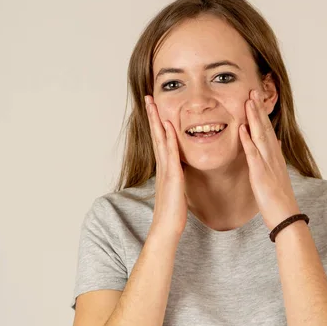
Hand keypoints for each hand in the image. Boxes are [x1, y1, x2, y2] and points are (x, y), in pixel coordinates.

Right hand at [145, 95, 187, 238]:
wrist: (167, 227)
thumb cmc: (172, 212)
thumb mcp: (175, 189)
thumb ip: (175, 177)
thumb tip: (177, 170)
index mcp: (164, 167)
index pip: (160, 140)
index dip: (157, 123)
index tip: (155, 108)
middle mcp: (162, 165)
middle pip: (156, 135)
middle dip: (152, 115)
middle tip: (149, 98)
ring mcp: (165, 169)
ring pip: (160, 139)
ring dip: (157, 121)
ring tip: (153, 104)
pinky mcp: (172, 176)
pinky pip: (170, 154)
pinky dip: (169, 139)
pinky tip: (169, 126)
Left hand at [238, 89, 299, 229]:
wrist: (286, 218)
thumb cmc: (279, 200)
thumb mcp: (277, 175)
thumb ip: (274, 158)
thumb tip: (276, 143)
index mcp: (274, 157)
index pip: (267, 131)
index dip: (261, 114)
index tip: (255, 99)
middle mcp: (273, 157)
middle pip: (265, 128)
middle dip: (258, 109)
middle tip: (252, 90)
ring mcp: (268, 164)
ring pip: (260, 136)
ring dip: (254, 118)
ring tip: (248, 101)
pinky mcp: (261, 175)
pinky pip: (253, 155)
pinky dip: (247, 141)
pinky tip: (241, 129)